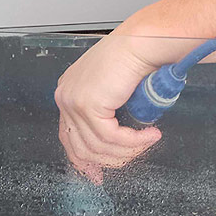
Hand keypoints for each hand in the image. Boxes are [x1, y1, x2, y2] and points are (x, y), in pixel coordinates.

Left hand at [55, 34, 164, 183]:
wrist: (141, 41)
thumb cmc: (135, 56)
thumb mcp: (115, 89)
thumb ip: (108, 111)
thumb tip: (115, 141)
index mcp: (69, 92)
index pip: (69, 136)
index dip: (84, 160)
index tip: (99, 174)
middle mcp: (66, 96)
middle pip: (81, 147)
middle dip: (110, 159)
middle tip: (134, 157)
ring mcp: (73, 101)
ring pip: (98, 146)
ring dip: (128, 149)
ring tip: (149, 141)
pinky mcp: (88, 105)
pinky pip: (112, 138)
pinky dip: (133, 141)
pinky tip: (150, 136)